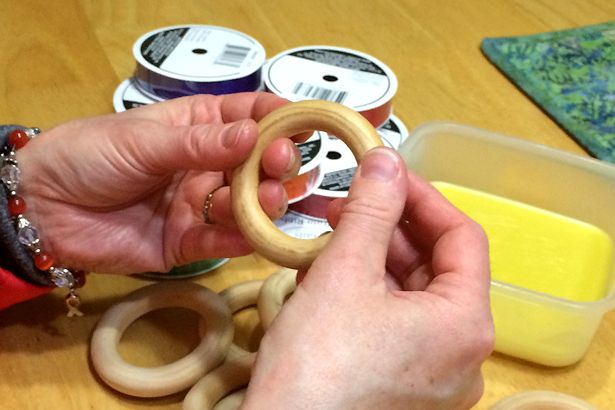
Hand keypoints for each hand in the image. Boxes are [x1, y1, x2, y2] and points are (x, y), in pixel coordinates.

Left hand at [17, 92, 299, 273]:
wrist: (44, 208)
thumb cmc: (88, 155)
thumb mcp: (144, 140)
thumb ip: (200, 143)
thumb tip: (252, 134)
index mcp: (198, 127)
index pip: (249, 117)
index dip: (279, 119)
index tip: (305, 124)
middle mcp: (207, 165)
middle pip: (257, 164)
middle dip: (276, 163)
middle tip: (282, 163)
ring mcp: (199, 204)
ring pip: (246, 203)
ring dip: (264, 201)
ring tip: (271, 198)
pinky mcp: (187, 241)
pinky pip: (221, 240)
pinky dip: (240, 238)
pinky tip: (253, 234)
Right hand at [245, 147, 493, 408]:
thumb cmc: (317, 368)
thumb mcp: (345, 274)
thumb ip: (372, 209)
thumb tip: (386, 159)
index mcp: (465, 324)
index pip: (461, 236)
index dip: (423, 196)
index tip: (385, 174)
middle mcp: (461, 354)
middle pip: (435, 267)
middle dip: (389, 229)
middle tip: (346, 206)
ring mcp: (434, 375)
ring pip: (411, 295)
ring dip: (373, 260)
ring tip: (329, 241)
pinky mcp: (405, 387)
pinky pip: (395, 325)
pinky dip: (368, 295)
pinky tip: (329, 280)